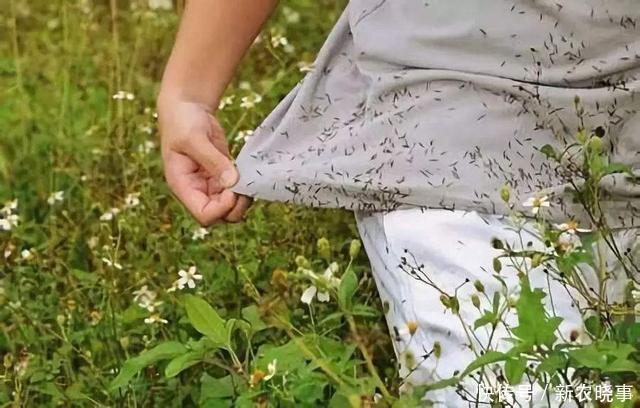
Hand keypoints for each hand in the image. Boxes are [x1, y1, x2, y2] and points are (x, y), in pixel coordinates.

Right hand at [158, 98, 251, 225]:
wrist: (185, 108)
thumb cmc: (182, 121)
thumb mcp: (194, 138)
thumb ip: (212, 161)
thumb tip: (232, 182)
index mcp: (183, 187)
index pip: (204, 215)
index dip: (222, 209)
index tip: (232, 190)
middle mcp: (196, 191)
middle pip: (220, 217)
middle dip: (236, 207)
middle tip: (246, 185)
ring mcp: (210, 185)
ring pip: (231, 207)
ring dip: (243, 199)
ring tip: (250, 179)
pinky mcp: (222, 176)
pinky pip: (236, 191)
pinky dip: (246, 188)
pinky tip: (250, 174)